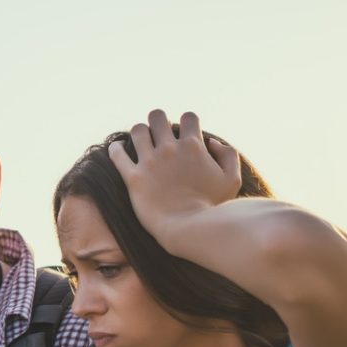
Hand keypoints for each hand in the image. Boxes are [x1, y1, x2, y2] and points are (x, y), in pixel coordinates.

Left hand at [109, 110, 241, 249]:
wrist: (187, 229)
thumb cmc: (211, 208)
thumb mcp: (231, 180)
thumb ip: (228, 155)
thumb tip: (212, 142)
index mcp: (193, 146)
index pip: (188, 117)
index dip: (186, 123)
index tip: (183, 134)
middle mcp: (169, 149)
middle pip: (158, 116)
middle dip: (158, 121)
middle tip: (157, 133)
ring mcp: (149, 162)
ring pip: (137, 130)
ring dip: (138, 132)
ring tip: (139, 141)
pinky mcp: (133, 178)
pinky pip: (117, 154)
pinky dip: (116, 148)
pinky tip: (117, 148)